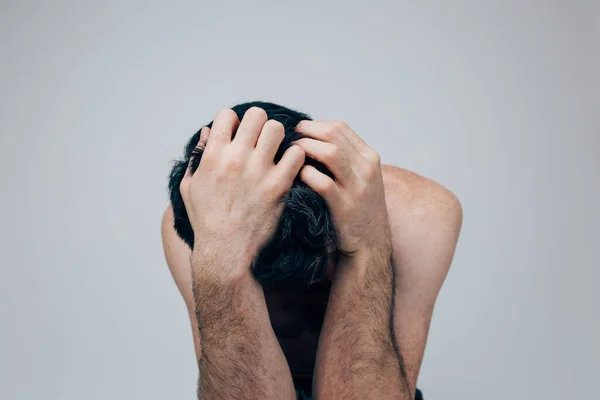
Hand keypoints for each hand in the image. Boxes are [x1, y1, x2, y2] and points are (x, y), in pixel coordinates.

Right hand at [179, 107, 304, 279]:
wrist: (225, 251)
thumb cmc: (206, 221)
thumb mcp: (190, 187)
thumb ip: (197, 156)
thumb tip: (205, 132)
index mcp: (213, 156)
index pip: (227, 114)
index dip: (234, 122)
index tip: (238, 135)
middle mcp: (236, 158)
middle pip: (256, 115)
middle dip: (259, 125)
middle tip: (261, 141)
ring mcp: (258, 171)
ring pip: (278, 129)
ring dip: (278, 138)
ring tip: (276, 152)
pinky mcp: (278, 185)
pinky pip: (296, 154)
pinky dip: (295, 157)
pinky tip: (289, 167)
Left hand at [294, 121, 390, 257]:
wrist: (371, 243)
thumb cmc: (358, 208)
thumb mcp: (361, 177)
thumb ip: (345, 158)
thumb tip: (313, 137)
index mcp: (369, 157)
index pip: (340, 128)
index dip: (315, 125)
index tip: (300, 132)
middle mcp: (366, 169)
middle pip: (333, 135)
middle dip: (307, 132)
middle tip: (290, 139)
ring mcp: (357, 187)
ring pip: (330, 153)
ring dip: (305, 149)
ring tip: (291, 155)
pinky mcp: (345, 207)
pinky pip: (322, 183)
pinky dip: (306, 175)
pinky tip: (297, 176)